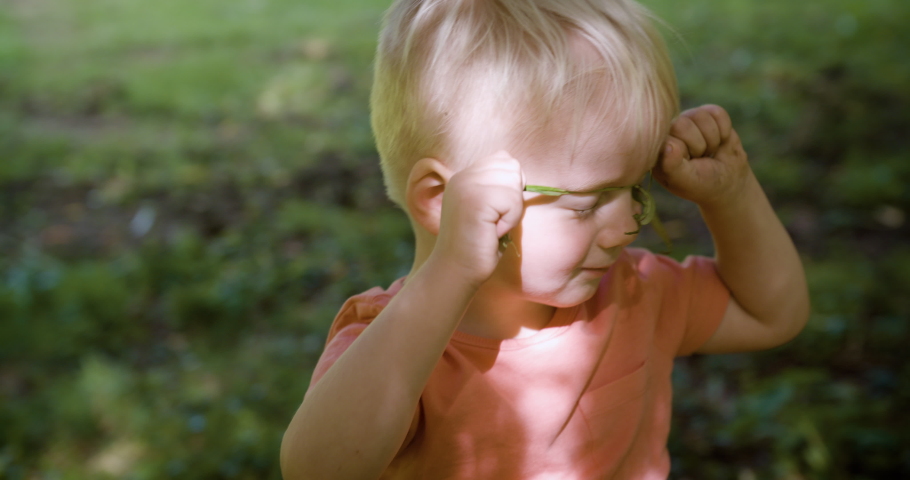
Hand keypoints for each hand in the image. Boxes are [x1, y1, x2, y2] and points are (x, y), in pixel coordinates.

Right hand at [432, 151, 524, 283]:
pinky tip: (491, 232)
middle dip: (512, 197)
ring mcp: (467, 186)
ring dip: (511, 210)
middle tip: (493, 221)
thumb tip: (519, 171)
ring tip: (492, 227)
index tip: (494, 211)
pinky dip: (509, 221)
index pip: (503, 158)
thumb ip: (496, 186)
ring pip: (514, 183)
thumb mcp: (486, 208)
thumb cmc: (477, 244)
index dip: (510, 185)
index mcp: (463, 176)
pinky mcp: (476, 200)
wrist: (456, 270)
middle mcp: (463, 176)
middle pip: (512, 167)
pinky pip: (513, 201)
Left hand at [655, 105, 752, 208]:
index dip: (684, 154)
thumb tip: (668, 145)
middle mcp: (669, 131)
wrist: (728, 181)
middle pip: (683, 124)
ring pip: (701, 116)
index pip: (668, 139)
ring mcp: (687, 120)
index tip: (688, 166)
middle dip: (699, 146)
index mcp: (657, 148)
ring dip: (712, 139)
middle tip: (699, 158)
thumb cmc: (701, 184)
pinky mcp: (706, 113)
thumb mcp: (686, 181)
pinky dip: (724, 130)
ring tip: (708, 151)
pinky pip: (718, 113)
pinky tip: (719, 141)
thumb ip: (672, 166)